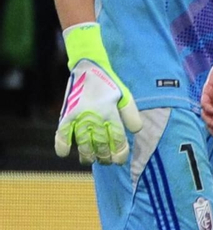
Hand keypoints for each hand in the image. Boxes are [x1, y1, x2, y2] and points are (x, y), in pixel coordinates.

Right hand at [55, 23, 142, 164]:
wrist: (88, 68)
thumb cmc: (110, 84)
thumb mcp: (126, 96)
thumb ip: (132, 115)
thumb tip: (135, 133)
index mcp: (111, 113)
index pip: (117, 140)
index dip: (120, 154)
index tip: (119, 160)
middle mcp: (95, 117)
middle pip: (100, 145)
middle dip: (105, 157)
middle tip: (106, 161)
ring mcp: (79, 116)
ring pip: (83, 144)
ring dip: (87, 155)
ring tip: (91, 160)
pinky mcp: (66, 114)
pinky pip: (62, 134)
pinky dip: (61, 145)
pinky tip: (65, 153)